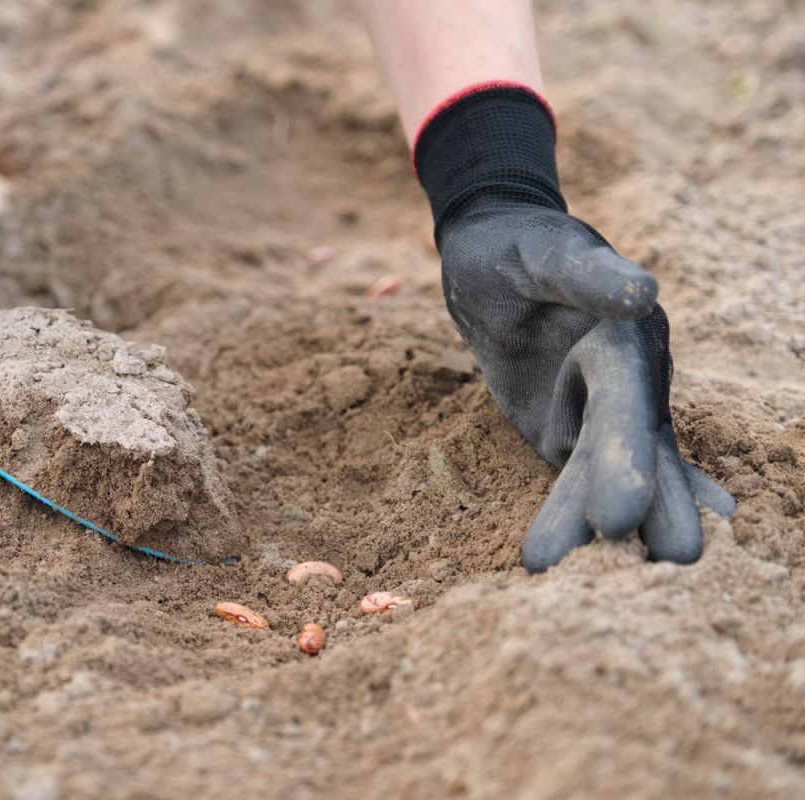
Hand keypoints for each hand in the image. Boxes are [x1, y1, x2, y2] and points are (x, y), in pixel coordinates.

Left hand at [415, 85, 733, 571]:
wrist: (491, 259)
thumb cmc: (518, 247)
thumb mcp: (544, 253)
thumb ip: (589, 274)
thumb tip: (645, 291)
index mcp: (628, 343)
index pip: (630, 411)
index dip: (627, 464)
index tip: (618, 518)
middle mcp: (628, 386)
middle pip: (635, 458)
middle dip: (646, 514)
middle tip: (664, 569)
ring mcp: (602, 415)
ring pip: (602, 479)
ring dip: (591, 528)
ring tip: (564, 579)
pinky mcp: (569, 433)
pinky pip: (578, 481)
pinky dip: (585, 515)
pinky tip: (607, 553)